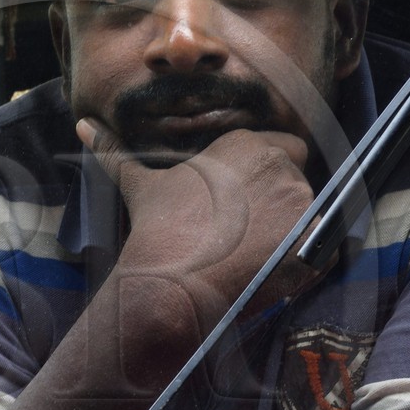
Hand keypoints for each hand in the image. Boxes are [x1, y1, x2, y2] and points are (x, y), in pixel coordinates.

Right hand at [77, 116, 321, 332]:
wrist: (171, 282)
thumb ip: (115, 151)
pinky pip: (325, 248)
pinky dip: (307, 262)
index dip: (264, 180)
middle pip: (298, 177)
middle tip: (247, 232)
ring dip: (292, 232)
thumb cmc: (157, 231)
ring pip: (312, 213)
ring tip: (254, 254)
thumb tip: (83, 126)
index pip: (281, 149)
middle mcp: (278, 162)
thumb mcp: (140, 185)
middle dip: (281, 202)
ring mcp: (300, 201)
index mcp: (245, 143)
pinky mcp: (314, 239)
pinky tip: (272, 270)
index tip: (241, 207)